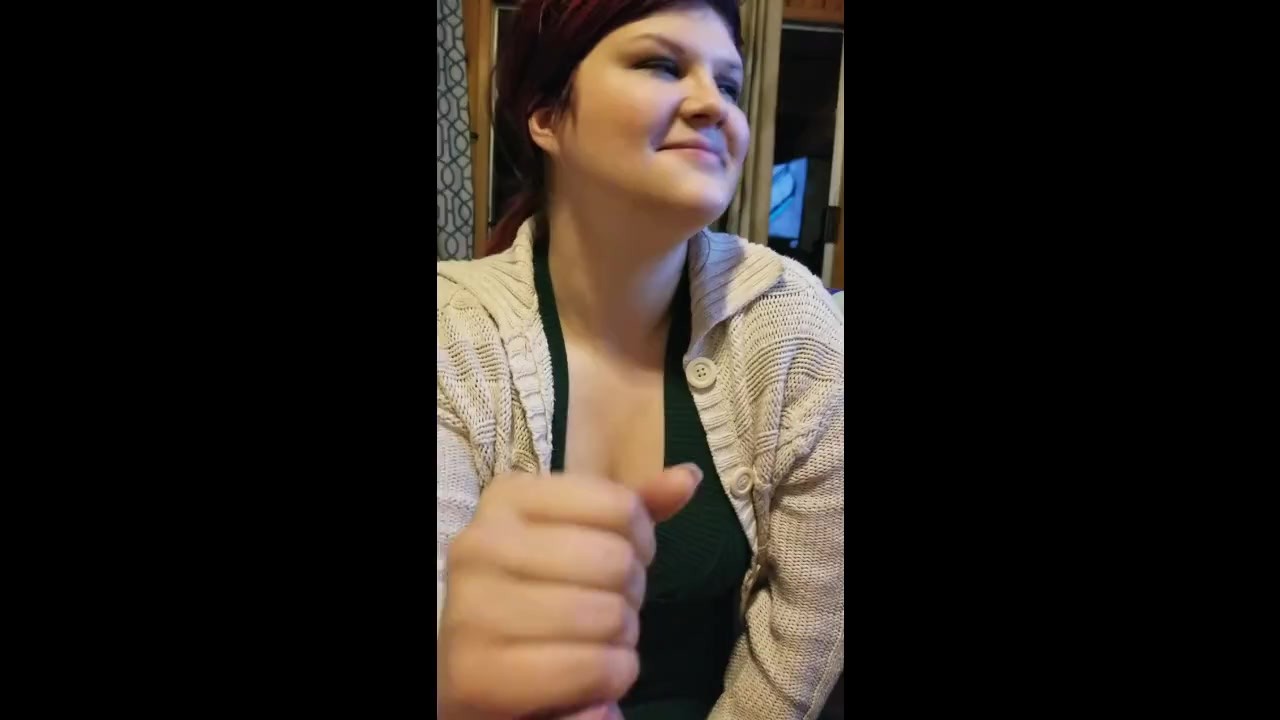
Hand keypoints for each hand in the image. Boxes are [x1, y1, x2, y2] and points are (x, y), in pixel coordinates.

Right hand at [437, 464, 702, 718]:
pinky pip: (594, 666)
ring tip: (592, 641)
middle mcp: (481, 544)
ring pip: (608, 615)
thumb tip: (688, 477)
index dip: (640, 539)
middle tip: (604, 608)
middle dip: (630, 594)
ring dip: (621, 639)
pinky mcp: (480, 673)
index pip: (619, 505)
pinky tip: (588, 677)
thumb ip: (630, 510)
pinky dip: (611, 677)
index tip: (620, 557)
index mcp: (507, 498)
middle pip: (616, 560)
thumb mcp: (580, 539)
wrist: (479, 669)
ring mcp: (473, 609)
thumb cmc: (539, 595)